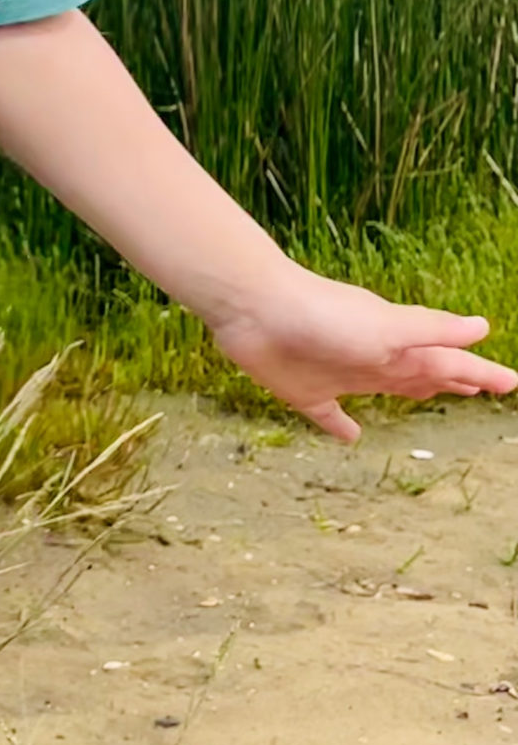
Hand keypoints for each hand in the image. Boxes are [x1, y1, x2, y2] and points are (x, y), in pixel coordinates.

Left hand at [208, 263, 517, 443]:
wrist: (253, 307)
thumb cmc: (323, 314)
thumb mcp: (387, 326)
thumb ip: (432, 331)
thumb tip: (482, 326)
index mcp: (397, 345)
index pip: (448, 363)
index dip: (480, 373)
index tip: (510, 383)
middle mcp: (372, 359)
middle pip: (421, 374)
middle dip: (451, 379)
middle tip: (478, 387)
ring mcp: (338, 374)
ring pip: (384, 388)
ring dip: (409, 392)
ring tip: (430, 396)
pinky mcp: (304, 392)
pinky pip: (328, 416)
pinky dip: (341, 427)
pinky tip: (352, 437)